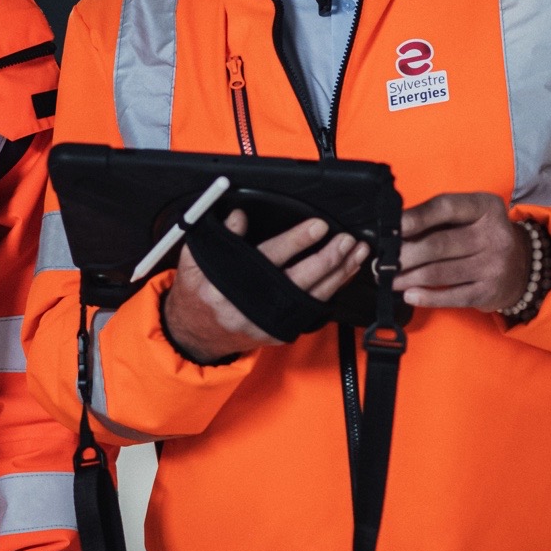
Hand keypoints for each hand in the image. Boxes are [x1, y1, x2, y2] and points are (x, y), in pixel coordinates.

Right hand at [162, 210, 369, 361]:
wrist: (196, 335)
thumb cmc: (197, 293)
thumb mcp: (194, 260)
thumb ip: (218, 236)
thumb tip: (239, 216)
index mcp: (228, 285)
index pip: (270, 258)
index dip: (296, 241)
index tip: (318, 226)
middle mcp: (251, 307)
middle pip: (299, 280)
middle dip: (328, 258)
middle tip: (346, 240)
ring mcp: (267, 323)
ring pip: (312, 297)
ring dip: (338, 274)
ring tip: (356, 253)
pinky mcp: (279, 332)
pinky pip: (311, 309)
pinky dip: (331, 290)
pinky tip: (344, 274)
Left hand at [391, 192, 528, 310]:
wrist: (524, 266)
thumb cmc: (482, 235)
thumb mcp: (469, 216)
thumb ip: (437, 218)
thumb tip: (394, 229)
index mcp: (485, 207)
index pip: (445, 208)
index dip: (416, 217)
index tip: (392, 226)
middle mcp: (494, 235)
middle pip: (437, 244)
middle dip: (404, 254)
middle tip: (381, 261)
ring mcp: (494, 265)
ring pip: (439, 272)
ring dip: (407, 277)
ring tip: (388, 278)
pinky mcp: (489, 292)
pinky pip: (451, 296)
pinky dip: (426, 297)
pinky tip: (409, 294)